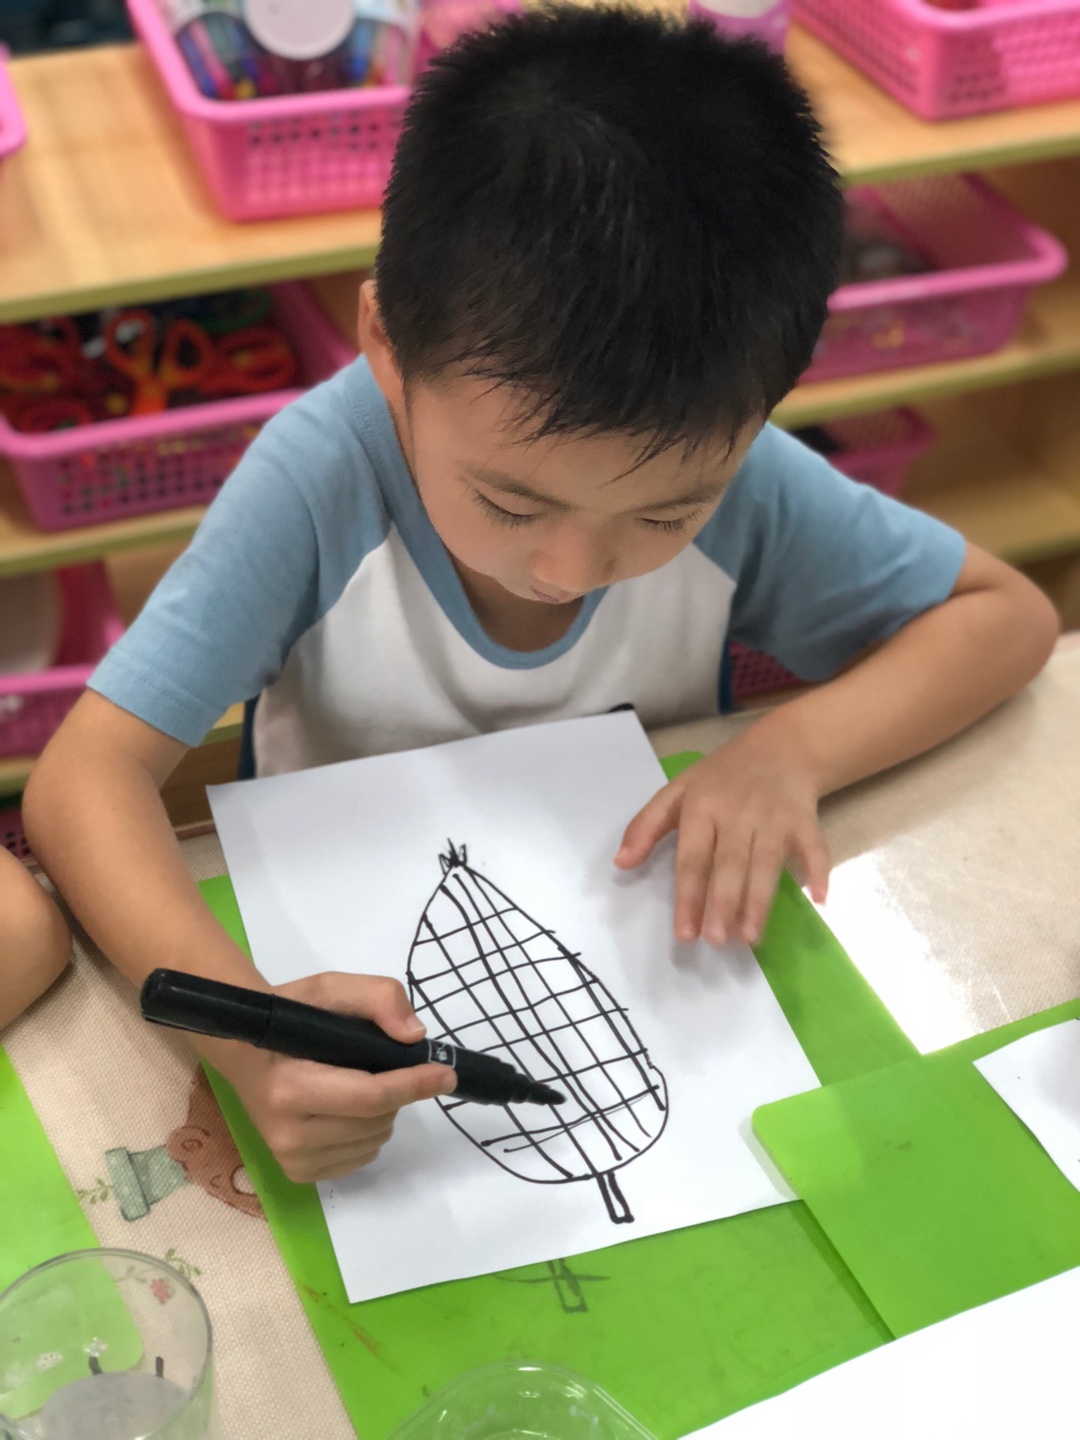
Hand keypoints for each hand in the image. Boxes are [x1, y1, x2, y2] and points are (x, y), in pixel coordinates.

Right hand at [224, 972, 455, 1182]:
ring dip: (384, 1113)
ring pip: (373, 1142)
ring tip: (357, 1082)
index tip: (447, 1073)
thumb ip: (377, 998)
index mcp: (289, 1086)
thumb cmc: (290, 1016)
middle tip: (378, 1063)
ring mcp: (290, 1157)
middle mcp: (286, 1131)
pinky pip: (360, 1158)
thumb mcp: (331, 989)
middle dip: (396, 1092)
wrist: (243, 1052)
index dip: (413, 1083)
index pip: (369, 1096)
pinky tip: (348, 1109)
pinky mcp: (296, 1172)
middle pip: (377, 1120)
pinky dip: (369, 1133)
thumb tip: (414, 1037)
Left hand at [614, 727, 829, 946]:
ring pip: (766, 862)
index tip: (685, 934)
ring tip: (750, 937)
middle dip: (723, 903)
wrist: (779, 747)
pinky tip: (819, 899)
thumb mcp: (677, 791)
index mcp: (701, 807)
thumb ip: (646, 826)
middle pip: (729, 864)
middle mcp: (736, 813)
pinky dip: (818, 869)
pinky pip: (812, 846)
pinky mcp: (803, 819)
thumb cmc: (721, 777)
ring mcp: (772, 816)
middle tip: (716, 940)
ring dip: (759, 899)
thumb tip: (620, 863)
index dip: (688, 896)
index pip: (692, 858)